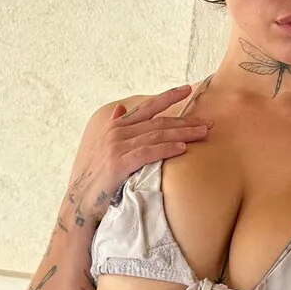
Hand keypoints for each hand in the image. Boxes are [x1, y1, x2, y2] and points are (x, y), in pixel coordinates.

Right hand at [71, 85, 212, 222]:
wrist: (82, 200)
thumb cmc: (98, 176)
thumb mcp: (105, 147)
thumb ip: (115, 127)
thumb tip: (122, 109)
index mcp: (116, 126)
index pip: (147, 107)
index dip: (168, 96)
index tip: (187, 89)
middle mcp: (117, 132)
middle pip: (158, 122)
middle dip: (185, 122)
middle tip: (208, 122)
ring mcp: (117, 146)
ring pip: (157, 135)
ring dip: (183, 134)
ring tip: (202, 133)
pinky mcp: (119, 163)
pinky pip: (149, 152)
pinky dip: (167, 149)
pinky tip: (183, 149)